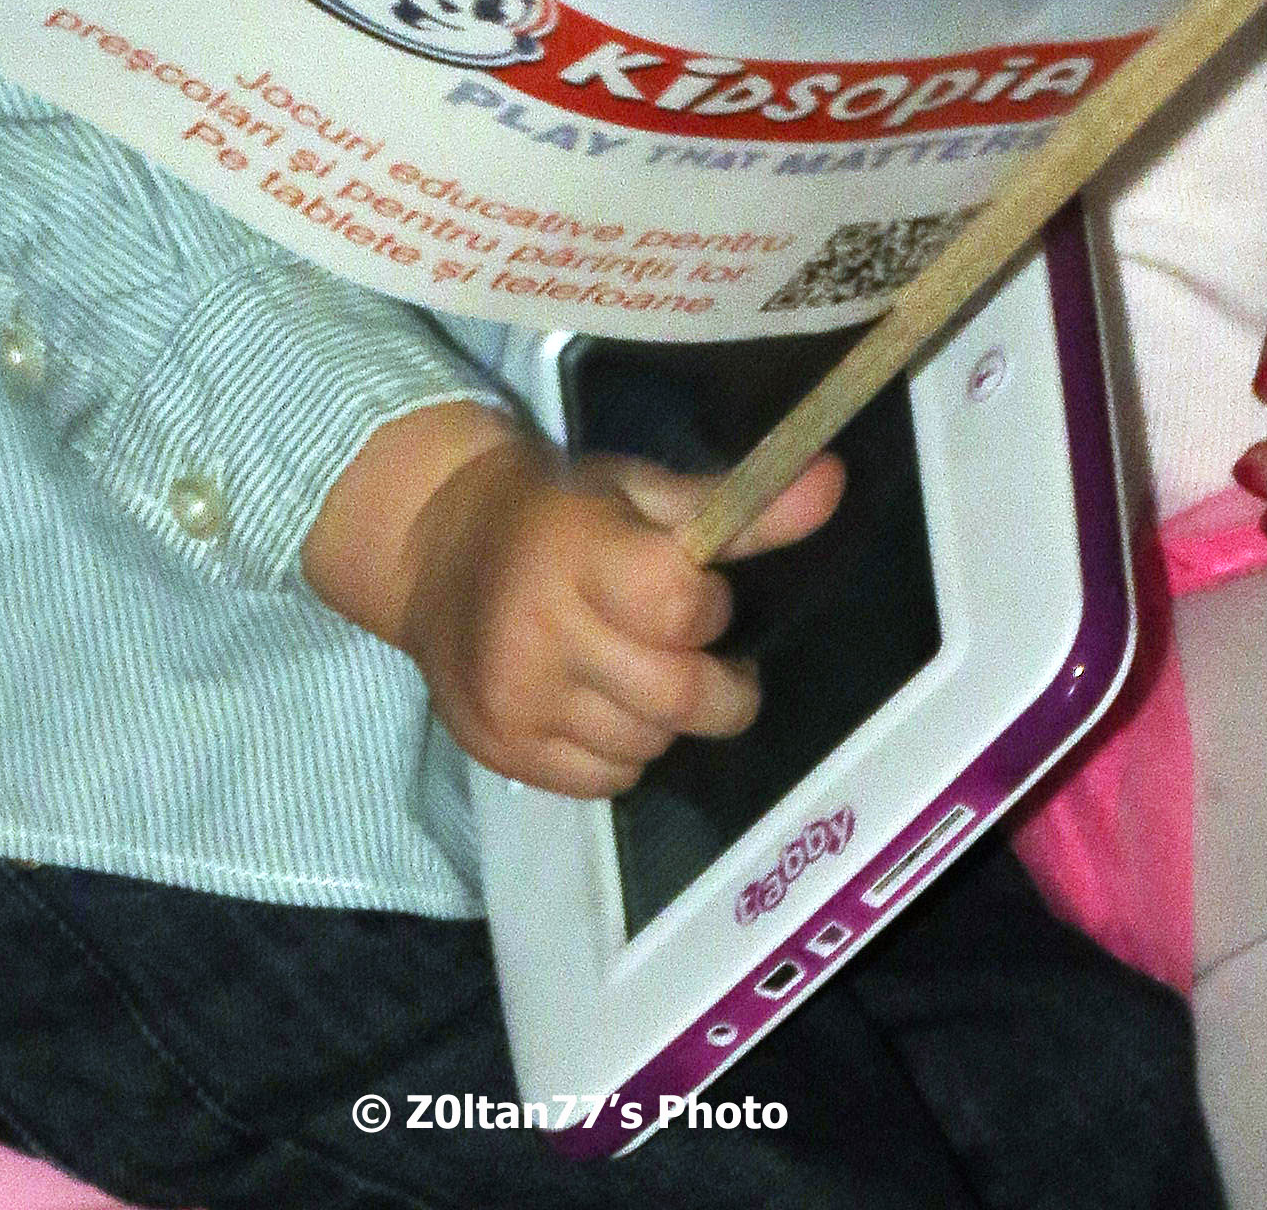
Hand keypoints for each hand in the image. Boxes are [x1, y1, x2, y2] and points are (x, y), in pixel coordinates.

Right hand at [301, 402, 842, 793]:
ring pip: (648, 745)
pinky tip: (597, 702)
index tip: (698, 594)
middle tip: (700, 656)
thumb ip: (738, 507)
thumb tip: (834, 485)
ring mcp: (517, 701)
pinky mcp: (502, 752)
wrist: (432, 548)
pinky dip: (622, 750)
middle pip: (678, 696)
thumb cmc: (557, 510)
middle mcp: (540, 630)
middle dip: (716, 686)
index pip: (680, 606)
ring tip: (635, 670)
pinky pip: (606, 781)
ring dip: (665, 717)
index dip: (708, 607)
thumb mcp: (638, 491)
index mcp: (576, 549)